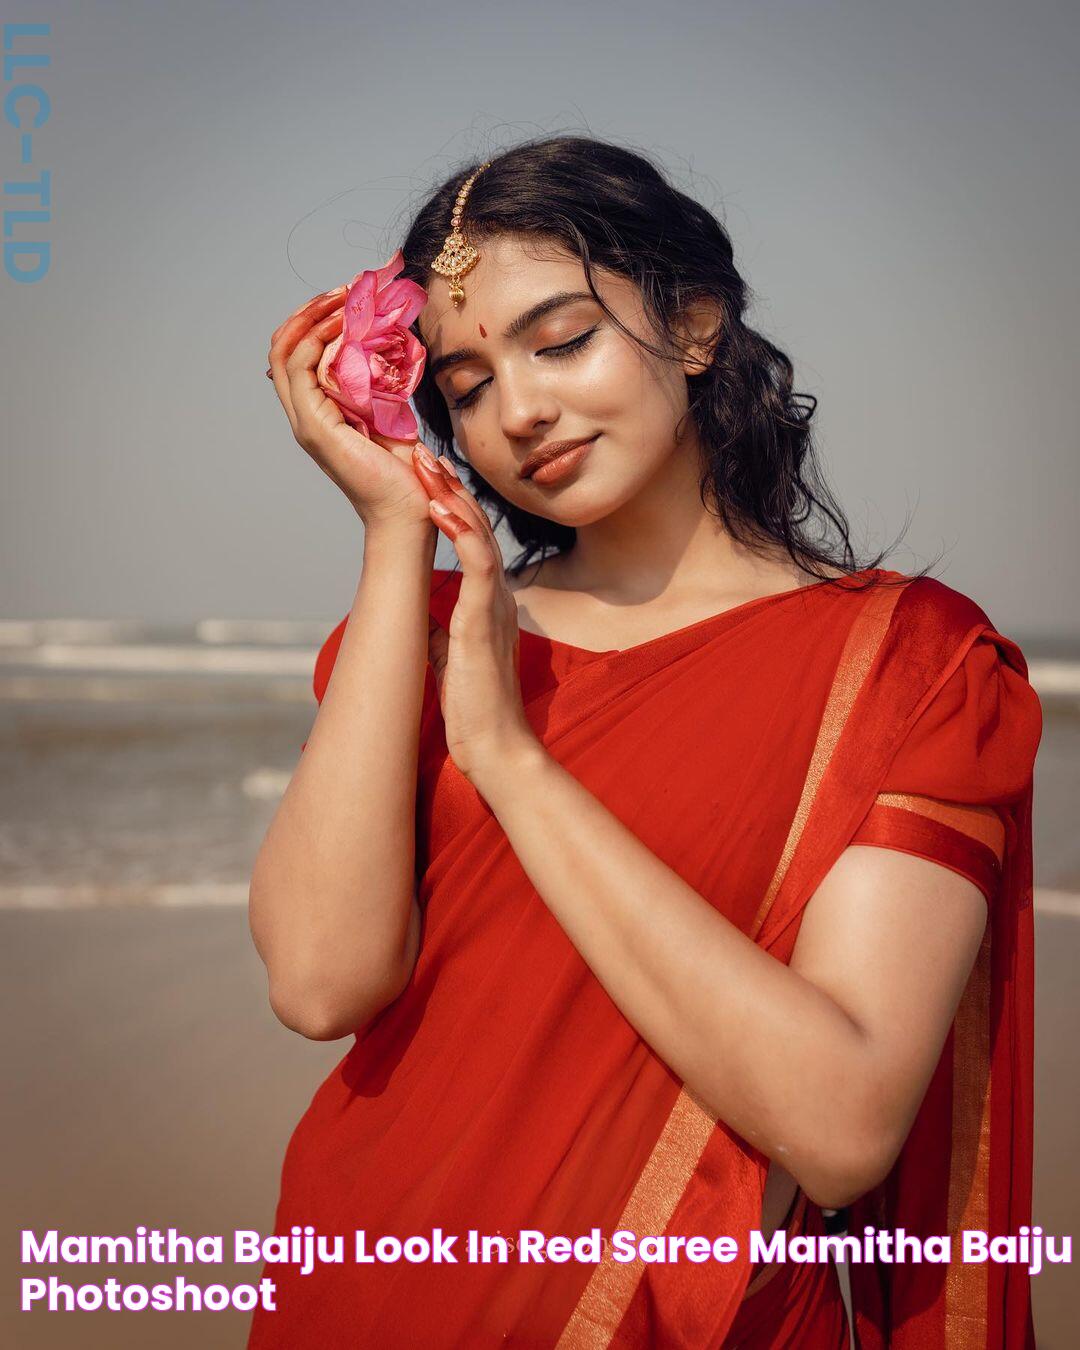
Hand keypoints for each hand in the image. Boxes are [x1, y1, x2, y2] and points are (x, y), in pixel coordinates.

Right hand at [266, 288, 435, 529]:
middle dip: (309, 310)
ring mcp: (306, 422)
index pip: (297, 353)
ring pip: (286, 352)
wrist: (407, 509)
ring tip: (345, 298)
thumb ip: (376, 384)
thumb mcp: (389, 414)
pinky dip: (319, 339)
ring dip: (313, 317)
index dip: (314, 319)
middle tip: (342, 290)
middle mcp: (305, 415)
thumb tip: (385, 344)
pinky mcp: (316, 428)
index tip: (347, 298)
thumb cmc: (404, 470)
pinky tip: (346, 326)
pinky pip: (303, 369)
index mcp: (319, 411)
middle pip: (282, 347)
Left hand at [410, 447, 544, 788]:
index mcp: (487, 600)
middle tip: (421, 450)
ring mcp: (492, 604)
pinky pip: (478, 564)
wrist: (496, 745)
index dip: (448, 503)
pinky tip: (441, 508)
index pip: (469, 538)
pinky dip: (460, 532)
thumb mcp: (450, 656)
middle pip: (474, 524)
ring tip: (425, 463)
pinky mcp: (484, 619)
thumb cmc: (474, 708)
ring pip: (476, 534)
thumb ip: (442, 631)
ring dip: (450, 496)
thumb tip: (422, 620)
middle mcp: (495, 594)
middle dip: (447, 486)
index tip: (424, 475)